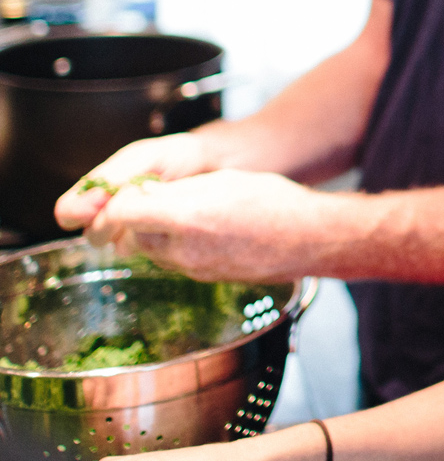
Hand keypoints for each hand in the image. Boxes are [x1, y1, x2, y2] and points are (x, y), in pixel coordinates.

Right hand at [55, 132, 214, 231]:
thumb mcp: (148, 155)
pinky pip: (141, 250)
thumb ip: (120, 171)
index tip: (100, 202)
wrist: (212, 167)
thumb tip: (97, 193)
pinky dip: (151, 239)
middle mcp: (110, 212)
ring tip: (157, 211)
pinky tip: (168, 223)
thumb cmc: (178, 156)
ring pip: (114, 245)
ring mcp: (130, 228)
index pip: (68, 211)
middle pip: (90, 234)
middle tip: (133, 209)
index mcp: (100, 188)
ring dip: (131, 232)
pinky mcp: (152, 241)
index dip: (77, 211)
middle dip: (107, 224)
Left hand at [84, 170, 324, 281]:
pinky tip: (201, 228)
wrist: (310, 239)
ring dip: (153, 231)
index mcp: (185, 217)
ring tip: (181, 210)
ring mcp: (193, 269)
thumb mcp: (221, 181)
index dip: (115, 200)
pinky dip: (175, 244)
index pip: (122, 212)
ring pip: (151, 249)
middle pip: (131, 234)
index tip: (121, 191)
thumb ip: (176, 190)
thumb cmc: (274, 203)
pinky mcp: (204, 279)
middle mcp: (183, 250)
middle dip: (133, 216)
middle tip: (148, 196)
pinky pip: (174, 260)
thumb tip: (139, 197)